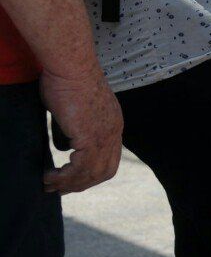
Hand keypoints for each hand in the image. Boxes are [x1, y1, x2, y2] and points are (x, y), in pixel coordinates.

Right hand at [40, 68, 121, 193]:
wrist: (71, 66)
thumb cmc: (67, 80)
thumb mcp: (73, 110)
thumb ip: (72, 130)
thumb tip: (65, 146)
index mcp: (114, 125)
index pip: (109, 159)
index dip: (92, 173)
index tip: (73, 180)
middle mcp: (114, 133)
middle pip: (105, 171)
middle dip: (82, 184)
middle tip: (60, 189)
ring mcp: (105, 136)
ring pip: (92, 173)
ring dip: (70, 183)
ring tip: (49, 185)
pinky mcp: (90, 137)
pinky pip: (80, 167)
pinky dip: (65, 177)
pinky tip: (50, 177)